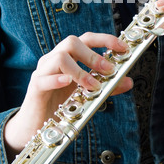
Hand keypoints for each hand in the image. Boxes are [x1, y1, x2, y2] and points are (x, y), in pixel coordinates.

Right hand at [4, 33, 131, 158]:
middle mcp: (54, 59)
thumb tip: (128, 81)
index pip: (86, 39)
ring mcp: (43, 72)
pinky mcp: (35, 88)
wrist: (37, 125)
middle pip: (71, 42)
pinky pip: (43, 79)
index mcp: (69, 57)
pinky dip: (57, 79)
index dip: (105, 39)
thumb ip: (107, 87)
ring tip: (93, 86)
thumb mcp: (88, 93)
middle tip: (109, 70)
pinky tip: (67, 83)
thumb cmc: (62, 104)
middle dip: (93, 55)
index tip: (123, 48)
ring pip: (59, 57)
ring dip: (80, 71)